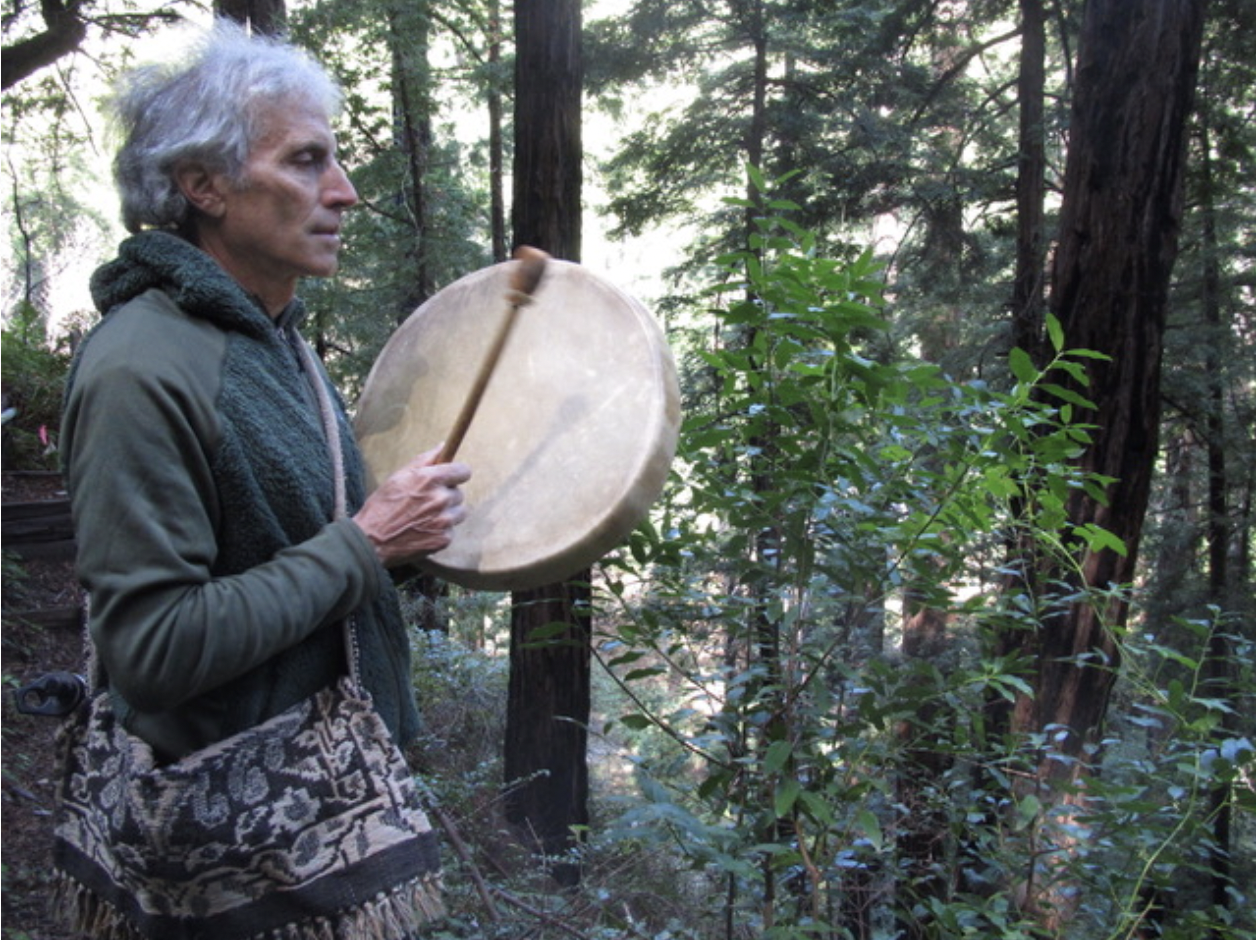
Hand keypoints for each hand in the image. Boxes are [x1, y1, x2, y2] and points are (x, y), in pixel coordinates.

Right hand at [353, 446, 470, 565]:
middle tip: (426, 502)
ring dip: (447, 514)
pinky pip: (451, 530)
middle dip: (446, 496)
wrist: (372, 541)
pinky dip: (440, 531)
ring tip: (424, 517)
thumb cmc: (382, 506)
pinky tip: (423, 530)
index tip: (451, 478)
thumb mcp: (398, 476)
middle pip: (459, 494)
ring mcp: (444, 521)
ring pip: (458, 513)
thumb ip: (424, 460)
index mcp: (430, 479)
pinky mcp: (444, 539)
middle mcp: (440, 499)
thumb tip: (443, 446)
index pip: (464, 471)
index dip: (457, 474)